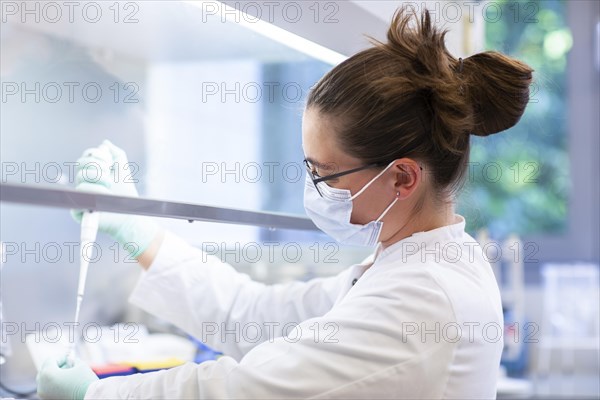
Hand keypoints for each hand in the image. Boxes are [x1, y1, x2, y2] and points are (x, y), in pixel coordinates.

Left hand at [36, 356, 98, 399]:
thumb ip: (71, 361)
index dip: (61, 357)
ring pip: (45, 381)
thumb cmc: (85, 381)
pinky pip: (47, 389)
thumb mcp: (79, 365)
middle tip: (67, 364)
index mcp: (47, 374)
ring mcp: (44, 394)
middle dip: (55, 366)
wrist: (90, 398)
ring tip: (67, 374)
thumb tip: (69, 361)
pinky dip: (54, 384)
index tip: (69, 356)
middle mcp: (42, 385)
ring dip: (54, 375)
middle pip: (45, 370)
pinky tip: (66, 383)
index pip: (50, 360)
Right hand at [72, 140, 158, 257]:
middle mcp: (83, 183)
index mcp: (91, 173)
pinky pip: (80, 194)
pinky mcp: (77, 209)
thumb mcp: (123, 170)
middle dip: (98, 167)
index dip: (95, 155)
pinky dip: (95, 193)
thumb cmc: (126, 194)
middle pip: (80, 164)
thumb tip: (104, 143)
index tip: (109, 162)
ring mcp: (79, 196)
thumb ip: (116, 154)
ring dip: (100, 181)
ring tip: (110, 189)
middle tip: (110, 177)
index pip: (85, 158)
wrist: (129, 213)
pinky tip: (103, 198)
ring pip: (81, 178)